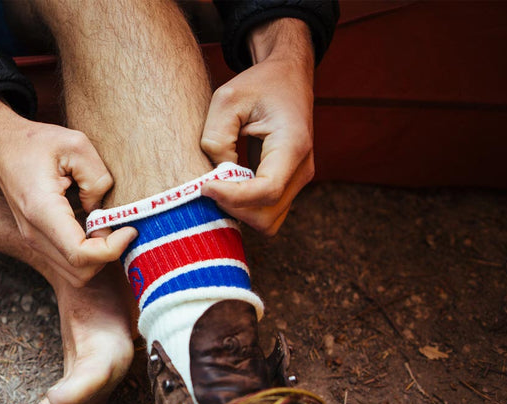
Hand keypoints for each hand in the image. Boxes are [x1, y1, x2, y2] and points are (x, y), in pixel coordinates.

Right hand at [0, 98, 136, 285]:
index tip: (129, 229)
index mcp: (42, 210)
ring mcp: (33, 241)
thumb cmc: (37, 143)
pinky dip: (88, 256)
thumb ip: (98, 178)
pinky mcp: (37, 242)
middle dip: (107, 256)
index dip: (112, 249)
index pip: (80, 254)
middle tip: (119, 227)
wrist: (1, 147)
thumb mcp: (76, 145)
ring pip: (75, 275)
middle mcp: (34, 233)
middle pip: (80, 272)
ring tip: (106, 228)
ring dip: (98, 258)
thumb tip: (103, 212)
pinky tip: (94, 230)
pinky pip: (68, 265)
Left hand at [201, 18, 315, 236]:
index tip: (205, 185)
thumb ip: (216, 138)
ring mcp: (298, 181)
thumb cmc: (259, 85)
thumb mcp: (227, 99)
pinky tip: (228, 185)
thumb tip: (216, 176)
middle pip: (266, 217)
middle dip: (233, 208)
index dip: (232, 197)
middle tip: (208, 184)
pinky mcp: (288, 185)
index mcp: (292, 144)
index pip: (267, 190)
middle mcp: (302, 169)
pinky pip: (266, 213)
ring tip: (219, 184)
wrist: (288, 79)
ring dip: (238, 211)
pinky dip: (244, 208)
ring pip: (267, 222)